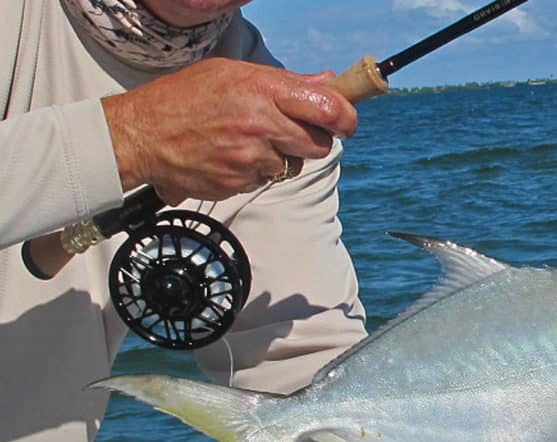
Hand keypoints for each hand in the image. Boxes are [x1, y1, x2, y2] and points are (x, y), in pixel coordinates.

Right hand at [101, 59, 356, 202]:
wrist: (140, 135)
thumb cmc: (185, 98)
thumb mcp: (233, 74)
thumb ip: (285, 83)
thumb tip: (328, 82)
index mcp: (263, 89)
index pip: (328, 108)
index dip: (346, 117)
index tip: (347, 121)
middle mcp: (261, 123)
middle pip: (318, 144)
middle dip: (312, 140)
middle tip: (291, 131)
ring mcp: (251, 157)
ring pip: (292, 165)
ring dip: (280, 157)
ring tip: (247, 141)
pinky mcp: (240, 182)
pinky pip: (266, 179)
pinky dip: (256, 171)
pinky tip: (231, 156)